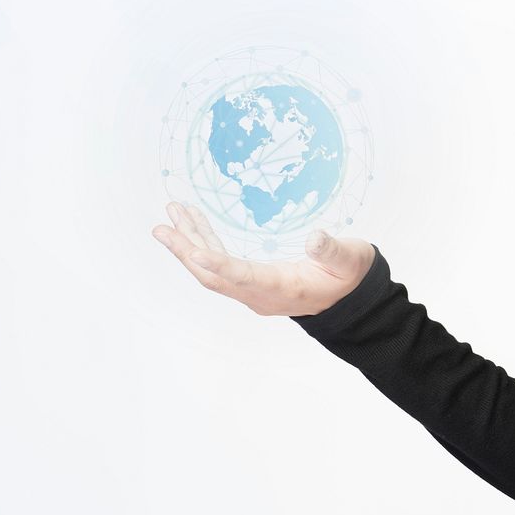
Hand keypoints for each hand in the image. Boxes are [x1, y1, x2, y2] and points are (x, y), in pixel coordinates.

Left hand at [151, 201, 375, 316]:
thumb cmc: (352, 276)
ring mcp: (253, 290)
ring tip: (172, 215)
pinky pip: (221, 265)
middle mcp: (261, 294)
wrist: (352, 299)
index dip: (218, 263)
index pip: (244, 276)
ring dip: (190, 243)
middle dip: (186, 251)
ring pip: (212, 271)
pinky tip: (195, 222)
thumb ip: (332, 251)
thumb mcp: (351, 260)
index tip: (193, 249)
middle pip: (214, 277)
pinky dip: (205, 243)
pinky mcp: (252, 282)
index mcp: (283, 287)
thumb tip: (315, 237)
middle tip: (162, 227)